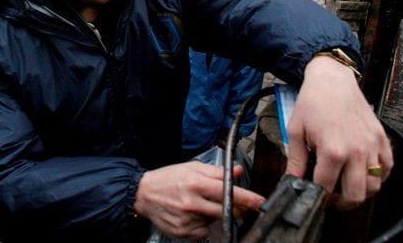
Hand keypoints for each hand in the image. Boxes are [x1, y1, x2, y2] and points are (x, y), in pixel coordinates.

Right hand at [134, 161, 264, 239]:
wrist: (144, 194)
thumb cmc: (168, 179)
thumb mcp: (192, 168)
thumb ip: (216, 172)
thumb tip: (237, 171)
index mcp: (195, 184)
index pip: (227, 192)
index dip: (246, 198)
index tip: (259, 201)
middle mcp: (191, 203)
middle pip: (225, 210)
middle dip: (234, 207)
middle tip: (230, 202)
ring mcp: (187, 220)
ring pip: (214, 221)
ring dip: (212, 214)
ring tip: (196, 204)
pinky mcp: (183, 233)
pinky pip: (203, 231)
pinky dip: (202, 224)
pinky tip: (190, 215)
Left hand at [286, 55, 392, 209]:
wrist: (332, 79)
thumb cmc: (313, 102)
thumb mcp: (296, 131)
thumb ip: (295, 160)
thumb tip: (292, 181)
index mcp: (332, 150)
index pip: (326, 188)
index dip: (318, 197)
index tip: (314, 196)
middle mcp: (356, 151)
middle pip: (356, 195)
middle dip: (342, 203)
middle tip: (332, 199)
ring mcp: (372, 146)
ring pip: (374, 186)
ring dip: (361, 191)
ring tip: (347, 186)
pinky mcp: (382, 139)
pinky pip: (388, 168)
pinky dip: (379, 177)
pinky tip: (364, 173)